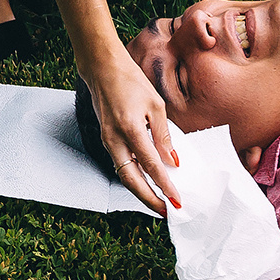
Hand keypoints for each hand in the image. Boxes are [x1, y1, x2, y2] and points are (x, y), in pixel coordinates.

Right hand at [86, 51, 182, 214]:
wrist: (102, 69)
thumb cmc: (131, 82)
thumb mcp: (156, 105)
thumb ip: (163, 135)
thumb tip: (172, 160)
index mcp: (130, 128)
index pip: (151, 165)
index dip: (165, 185)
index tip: (176, 199)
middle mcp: (115, 139)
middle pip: (132, 180)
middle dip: (149, 198)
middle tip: (165, 210)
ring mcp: (108, 140)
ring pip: (124, 175)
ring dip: (141, 190)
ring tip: (158, 200)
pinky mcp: (107, 139)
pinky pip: (121, 164)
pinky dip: (134, 176)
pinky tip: (146, 181)